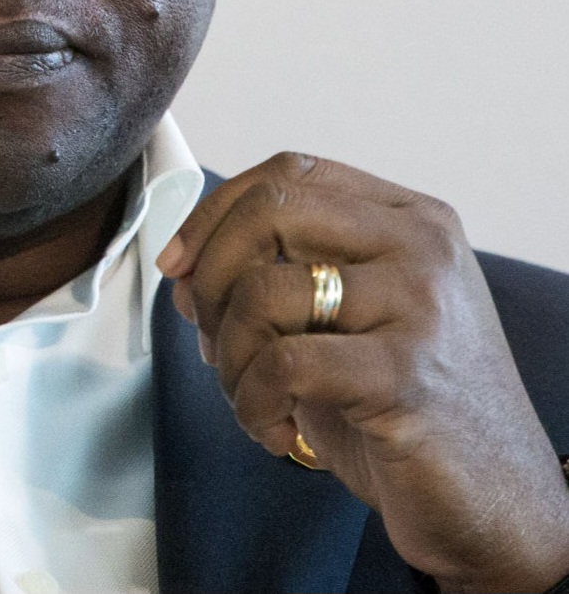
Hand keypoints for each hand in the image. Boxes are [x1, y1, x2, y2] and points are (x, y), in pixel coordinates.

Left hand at [157, 153, 568, 592]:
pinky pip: (282, 363)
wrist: (498, 503)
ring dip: (227, 354)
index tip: (177, 263)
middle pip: (271, 209)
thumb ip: (279, 278)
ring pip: (264, 289)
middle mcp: (419, 244)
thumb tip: (182, 270)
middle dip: (210, 273)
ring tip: (249, 397)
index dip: (216, 210)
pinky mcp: (405, 373)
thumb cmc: (409, 408)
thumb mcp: (348, 320)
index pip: (289, 171)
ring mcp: (418, 303)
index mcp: (408, 216)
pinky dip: (251, 401)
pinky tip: (272, 429)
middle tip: (206, 336)